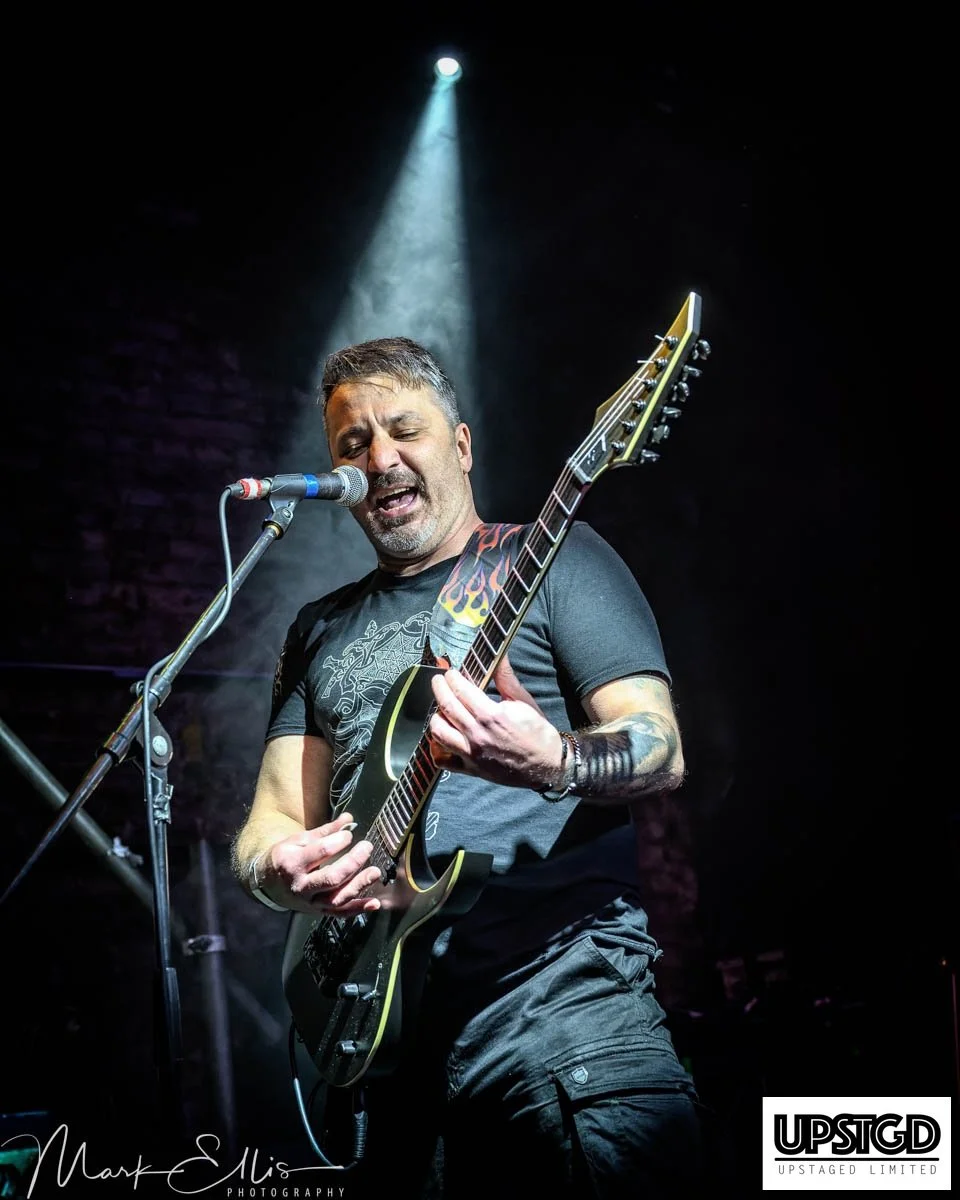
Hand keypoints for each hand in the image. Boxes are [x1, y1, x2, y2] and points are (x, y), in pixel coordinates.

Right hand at [256, 812, 381, 914]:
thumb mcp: (299, 840)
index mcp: (292, 863)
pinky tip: (374, 903)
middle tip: (367, 847)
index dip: (338, 841)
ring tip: (375, 872)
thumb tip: (349, 819)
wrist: (268, 882)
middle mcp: (300, 886)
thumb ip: (325, 831)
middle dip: (353, 862)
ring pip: (337, 899)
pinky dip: (358, 909)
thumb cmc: (285, 857)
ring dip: (359, 886)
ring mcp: (309, 902)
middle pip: (332, 878)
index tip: (349, 834)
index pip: (320, 852)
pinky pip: (339, 914)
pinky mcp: (317, 911)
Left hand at [428, 654, 562, 788]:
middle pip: (447, 707)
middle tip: (438, 681)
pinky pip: (443, 761)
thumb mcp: (524, 701)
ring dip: (436, 717)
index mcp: (492, 715)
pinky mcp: (471, 770)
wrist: (547, 765)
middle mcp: (478, 735)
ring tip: (442, 709)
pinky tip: (440, 738)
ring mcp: (472, 754)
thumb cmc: (537, 732)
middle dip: (439, 689)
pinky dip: (436, 749)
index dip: (452, 678)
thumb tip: (500, 655)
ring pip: (439, 733)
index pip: (461, 690)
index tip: (450, 673)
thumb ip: (506, 677)